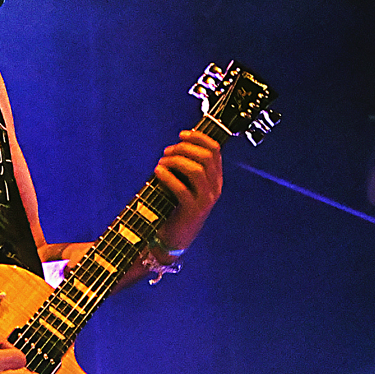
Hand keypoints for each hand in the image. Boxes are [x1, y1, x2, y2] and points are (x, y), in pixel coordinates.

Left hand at [152, 129, 223, 252]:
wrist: (174, 239)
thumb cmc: (175, 208)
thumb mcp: (185, 184)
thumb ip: (186, 167)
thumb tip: (176, 146)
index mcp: (215, 179)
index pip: (215, 150)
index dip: (198, 137)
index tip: (181, 134)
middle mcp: (214, 189)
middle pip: (206, 157)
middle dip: (184, 148)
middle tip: (167, 151)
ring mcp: (205, 201)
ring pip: (196, 170)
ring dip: (176, 161)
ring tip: (162, 162)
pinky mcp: (193, 212)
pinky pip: (182, 189)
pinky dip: (168, 176)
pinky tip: (158, 171)